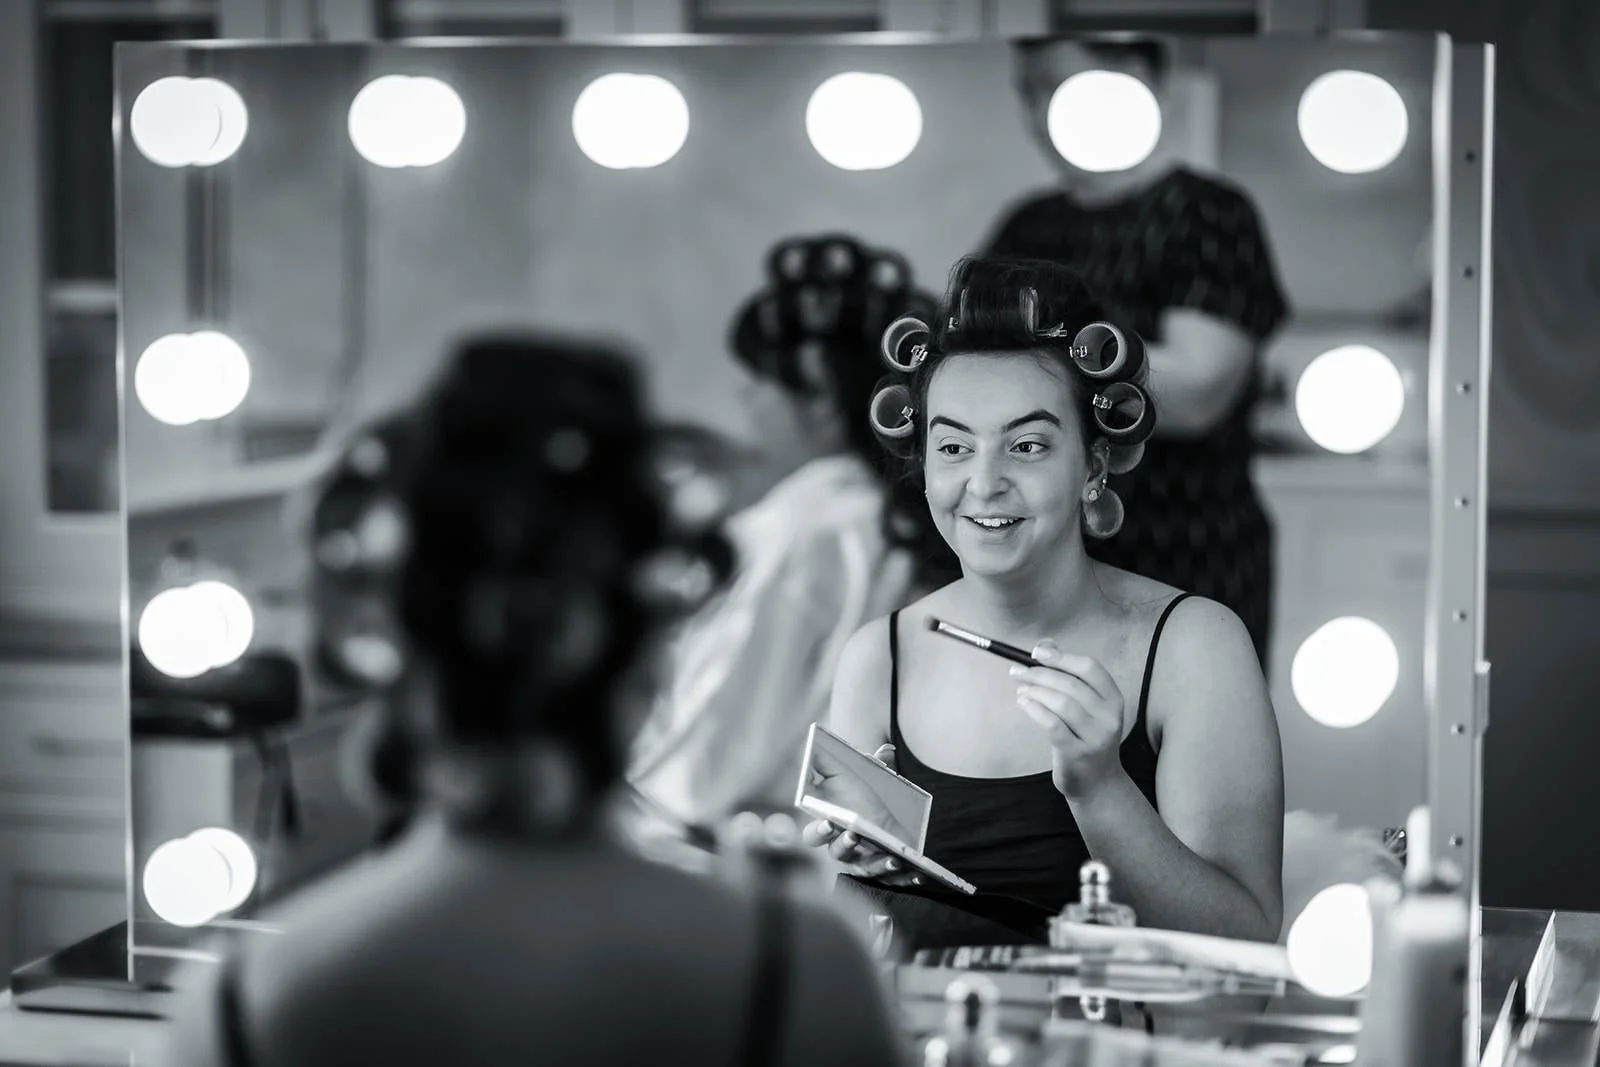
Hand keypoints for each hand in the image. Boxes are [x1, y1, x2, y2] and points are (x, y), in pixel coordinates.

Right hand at [800, 743, 926, 888]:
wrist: (888, 820)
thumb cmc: (865, 800)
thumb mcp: (868, 781)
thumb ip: (874, 766)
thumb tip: (888, 749)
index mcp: (831, 827)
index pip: (813, 834)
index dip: (818, 830)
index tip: (828, 822)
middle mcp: (842, 849)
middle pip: (837, 852)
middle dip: (844, 845)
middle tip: (854, 835)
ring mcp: (863, 864)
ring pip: (867, 869)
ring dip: (879, 864)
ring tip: (895, 858)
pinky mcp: (883, 874)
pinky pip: (893, 880)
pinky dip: (905, 878)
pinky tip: (919, 874)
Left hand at [1012, 641, 1128, 800]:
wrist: (1098, 782)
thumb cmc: (1086, 737)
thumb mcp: (1087, 707)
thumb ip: (1068, 675)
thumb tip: (1045, 644)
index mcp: (1113, 699)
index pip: (1090, 668)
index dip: (1061, 657)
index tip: (1036, 652)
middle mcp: (1109, 717)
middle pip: (1071, 684)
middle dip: (1039, 673)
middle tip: (1018, 671)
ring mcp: (1095, 737)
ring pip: (1061, 703)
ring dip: (1035, 691)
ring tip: (1021, 689)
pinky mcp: (1077, 753)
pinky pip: (1052, 724)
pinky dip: (1034, 709)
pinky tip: (1024, 703)